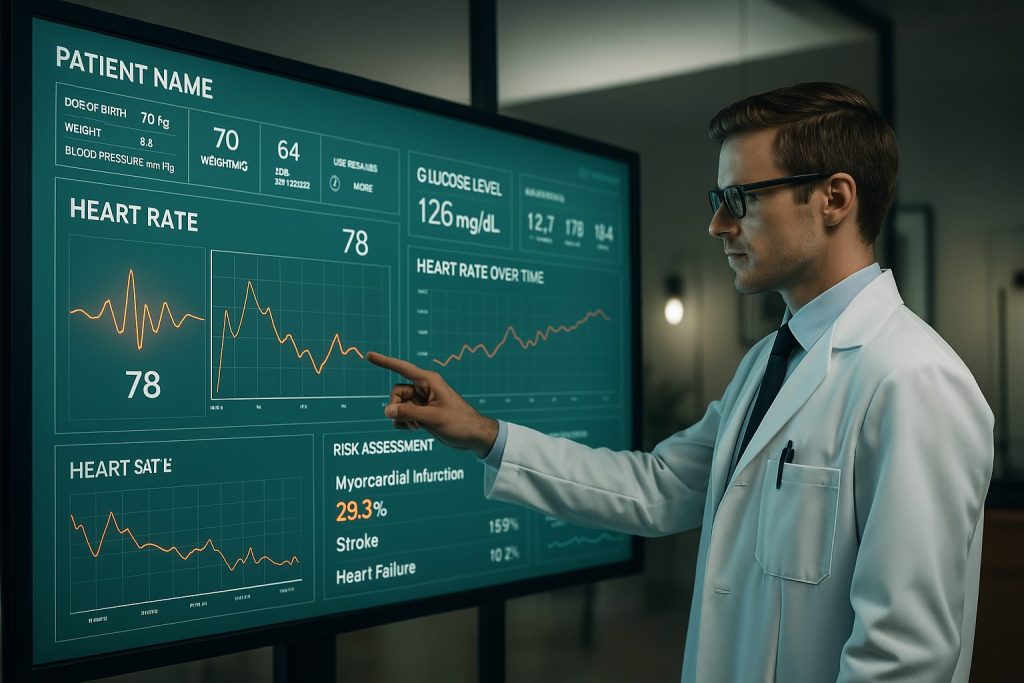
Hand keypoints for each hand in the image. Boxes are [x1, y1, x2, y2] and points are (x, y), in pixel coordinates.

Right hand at [367, 352, 498, 457]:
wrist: (473, 436)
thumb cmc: (460, 423)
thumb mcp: (434, 418)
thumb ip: (409, 414)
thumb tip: (386, 411)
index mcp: (429, 381)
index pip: (402, 368)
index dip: (385, 362)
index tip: (369, 355)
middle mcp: (423, 389)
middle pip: (396, 393)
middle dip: (397, 407)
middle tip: (412, 421)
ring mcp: (422, 401)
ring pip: (398, 405)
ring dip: (402, 418)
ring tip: (417, 427)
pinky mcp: (421, 413)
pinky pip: (402, 415)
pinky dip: (404, 423)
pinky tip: (416, 429)